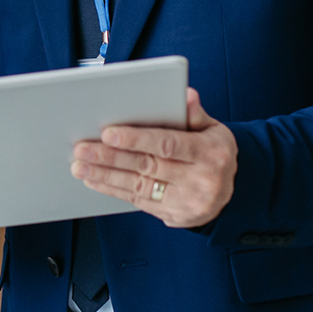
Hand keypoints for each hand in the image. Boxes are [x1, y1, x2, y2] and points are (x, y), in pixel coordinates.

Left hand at [70, 88, 236, 227]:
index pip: (168, 144)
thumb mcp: (214, 130)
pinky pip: (138, 201)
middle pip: (147, 166)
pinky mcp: (174, 216)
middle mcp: (200, 180)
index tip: (108, 133)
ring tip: (80, 165)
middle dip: (111, 157)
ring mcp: (187, 202)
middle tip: (82, 148)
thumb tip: (186, 95)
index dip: (136, 139)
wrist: (232, 193)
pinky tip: (94, 179)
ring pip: (139, 186)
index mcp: (210, 154)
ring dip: (105, 175)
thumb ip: (196, 113)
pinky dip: (113, 189)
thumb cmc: (215, 152)